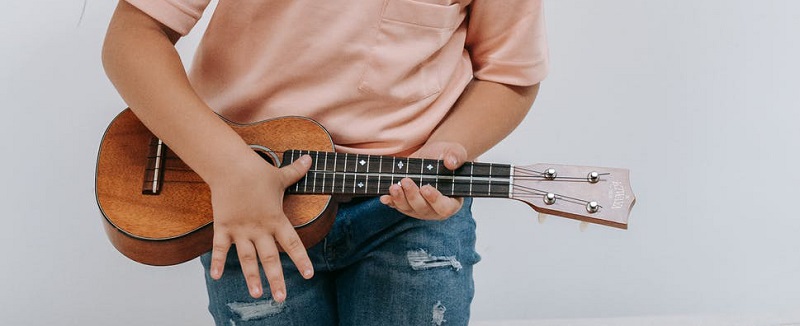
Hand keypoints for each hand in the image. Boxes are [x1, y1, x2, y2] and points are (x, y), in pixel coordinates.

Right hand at [208, 154, 313, 301]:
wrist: (230, 166)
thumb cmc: (256, 171)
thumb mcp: (281, 174)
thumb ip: (297, 171)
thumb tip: (311, 159)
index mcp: (276, 219)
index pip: (292, 243)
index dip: (301, 259)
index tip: (308, 275)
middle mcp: (259, 228)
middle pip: (270, 258)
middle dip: (276, 279)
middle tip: (281, 298)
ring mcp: (241, 229)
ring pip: (247, 258)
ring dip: (252, 277)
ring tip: (256, 294)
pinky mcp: (224, 226)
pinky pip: (219, 248)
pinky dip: (217, 262)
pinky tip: (216, 277)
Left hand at [379, 141, 465, 219]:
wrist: (432, 154)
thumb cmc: (447, 155)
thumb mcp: (455, 152)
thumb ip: (456, 156)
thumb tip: (451, 162)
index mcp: (452, 200)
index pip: (445, 207)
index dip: (435, 200)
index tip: (425, 188)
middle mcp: (436, 208)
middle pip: (424, 210)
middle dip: (413, 197)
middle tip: (405, 181)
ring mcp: (420, 208)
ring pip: (409, 209)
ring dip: (400, 200)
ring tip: (393, 187)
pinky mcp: (407, 204)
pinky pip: (398, 206)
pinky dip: (391, 202)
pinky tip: (384, 197)